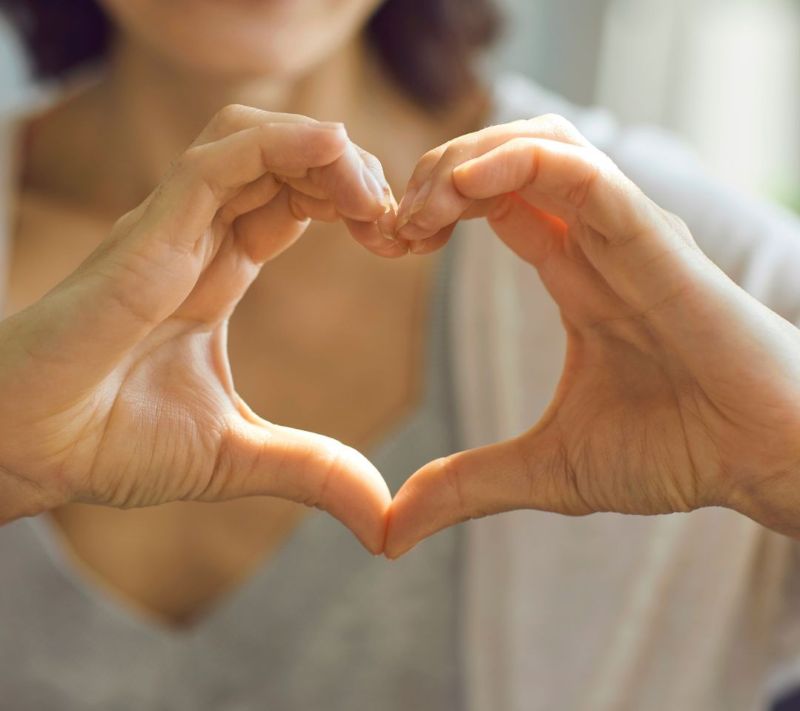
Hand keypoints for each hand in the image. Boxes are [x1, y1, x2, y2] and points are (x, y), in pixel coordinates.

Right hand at [0, 106, 403, 552]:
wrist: (27, 449)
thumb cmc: (111, 442)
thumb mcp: (239, 456)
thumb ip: (314, 470)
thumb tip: (384, 519)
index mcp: (219, 271)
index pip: (296, 201)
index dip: (353, 205)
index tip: (400, 241)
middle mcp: (198, 238)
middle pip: (286, 161)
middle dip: (353, 174)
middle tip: (399, 221)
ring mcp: (172, 229)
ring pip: (254, 141)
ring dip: (324, 152)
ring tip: (371, 197)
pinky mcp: (147, 234)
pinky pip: (217, 160)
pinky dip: (280, 145)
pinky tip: (335, 152)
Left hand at [386, 115, 799, 556]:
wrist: (765, 462)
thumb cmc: (678, 452)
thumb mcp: (546, 469)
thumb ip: (466, 486)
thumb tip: (391, 532)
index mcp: (575, 275)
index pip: (493, 202)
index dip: (432, 209)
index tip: (388, 244)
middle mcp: (597, 241)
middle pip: (507, 158)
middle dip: (435, 173)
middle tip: (392, 225)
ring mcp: (626, 232)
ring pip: (540, 144)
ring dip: (466, 159)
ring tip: (421, 207)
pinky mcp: (653, 240)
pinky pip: (582, 172)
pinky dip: (517, 163)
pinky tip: (462, 189)